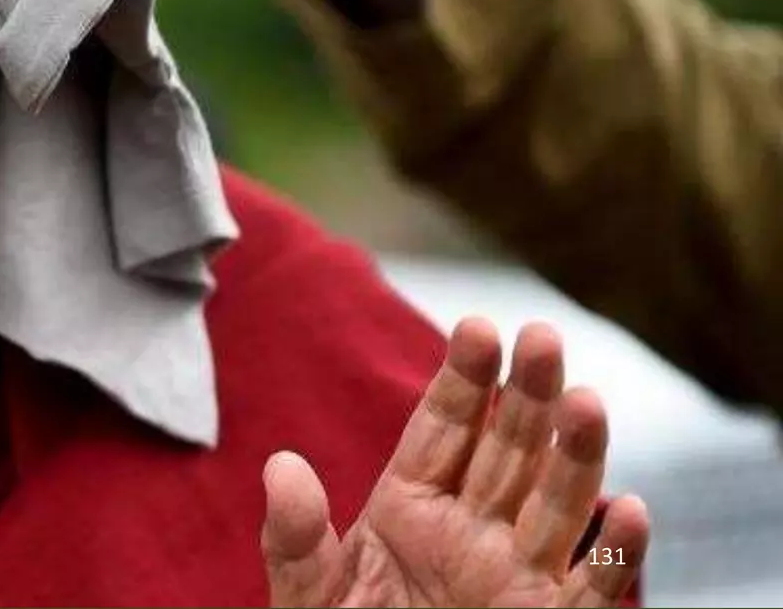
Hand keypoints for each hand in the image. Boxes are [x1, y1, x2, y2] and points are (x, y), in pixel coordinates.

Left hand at [261, 318, 647, 607]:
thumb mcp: (309, 593)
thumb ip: (295, 537)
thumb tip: (281, 465)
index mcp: (408, 509)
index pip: (442, 431)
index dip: (463, 380)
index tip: (478, 327)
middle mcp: (470, 532)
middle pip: (506, 452)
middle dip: (525, 396)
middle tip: (541, 336)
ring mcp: (512, 577)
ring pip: (555, 506)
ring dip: (574, 456)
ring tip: (585, 401)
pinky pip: (589, 589)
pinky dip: (613, 555)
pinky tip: (628, 511)